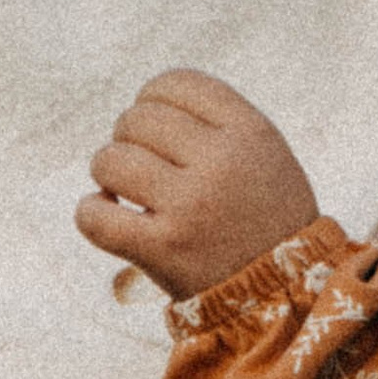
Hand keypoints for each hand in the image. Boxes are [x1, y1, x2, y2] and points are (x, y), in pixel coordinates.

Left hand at [75, 71, 319, 298]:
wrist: (287, 294)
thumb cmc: (267, 220)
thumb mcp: (265, 155)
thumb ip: (217, 122)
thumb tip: (143, 104)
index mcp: (250, 131)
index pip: (174, 83)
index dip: (152, 100)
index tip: (156, 130)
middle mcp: (221, 162)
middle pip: (136, 118)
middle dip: (129, 140)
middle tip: (145, 171)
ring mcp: (191, 206)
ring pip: (109, 160)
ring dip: (108, 176)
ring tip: (128, 195)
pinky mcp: (163, 249)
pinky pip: (94, 216)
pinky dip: (90, 214)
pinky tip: (109, 218)